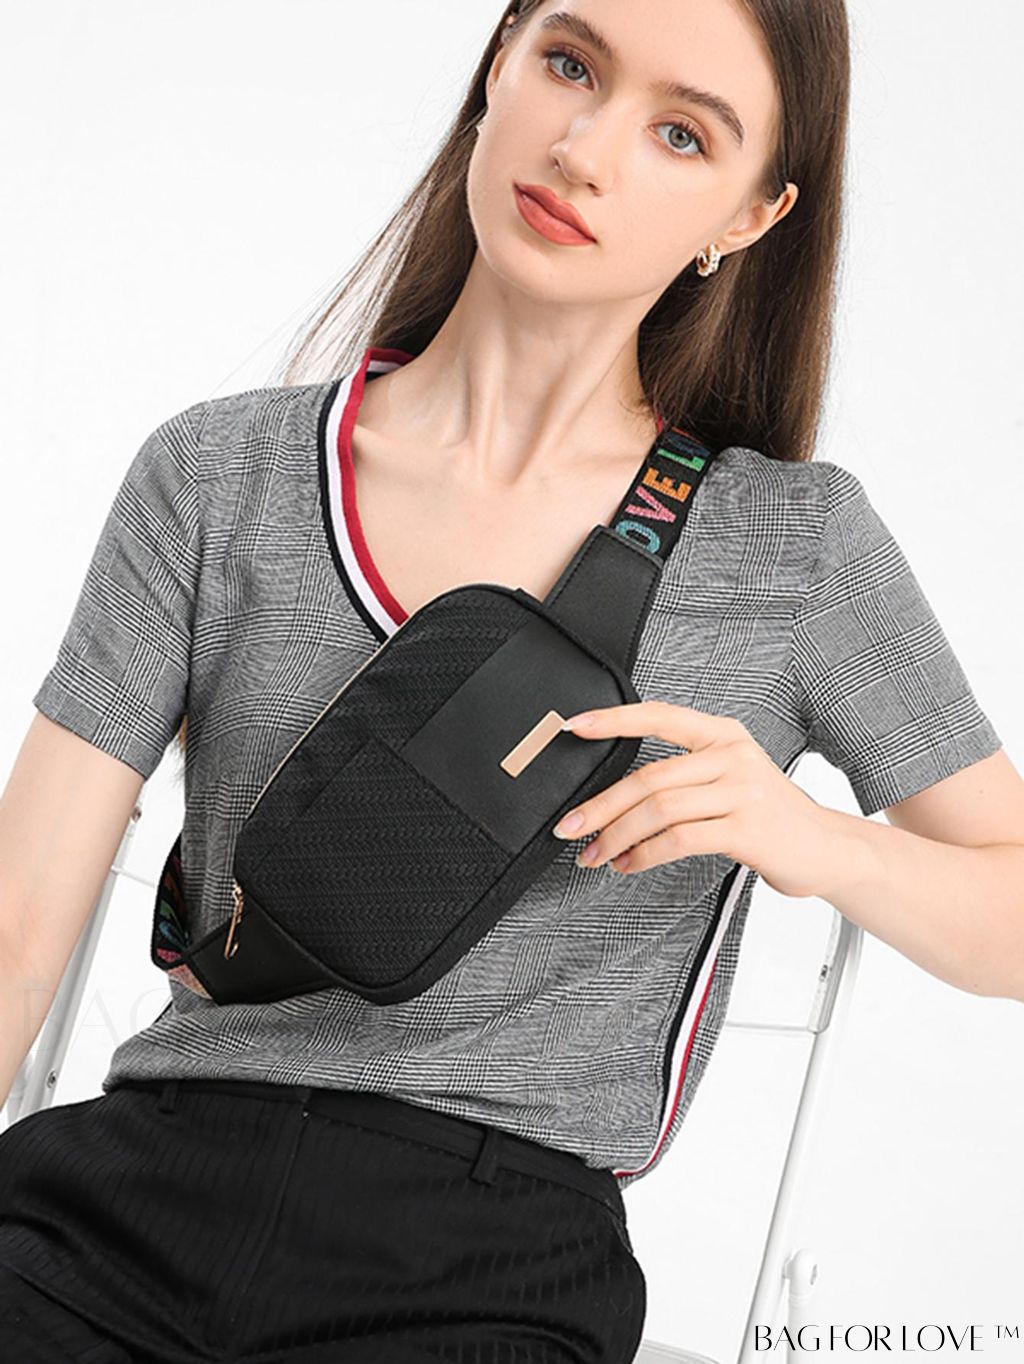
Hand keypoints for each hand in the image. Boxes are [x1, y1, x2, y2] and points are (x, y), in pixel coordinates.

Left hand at [553, 699, 832, 898]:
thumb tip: (616, 796)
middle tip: (570, 826)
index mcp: (723, 734)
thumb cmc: (770, 816)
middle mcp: (732, 755)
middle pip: (649, 777)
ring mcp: (742, 791)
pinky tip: (630, 864)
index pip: (659, 716)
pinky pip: (679, 840)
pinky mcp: (747, 829)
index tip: (574, 726)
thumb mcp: (731, 778)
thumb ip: (685, 775)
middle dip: (600, 806)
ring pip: (659, 810)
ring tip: (595, 855)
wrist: (827, 848)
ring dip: (616, 837)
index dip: (613, 720)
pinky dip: (645, 855)